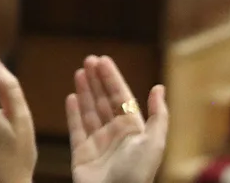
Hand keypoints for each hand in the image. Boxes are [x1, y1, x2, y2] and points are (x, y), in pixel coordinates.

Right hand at [67, 56, 167, 182]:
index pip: (121, 97)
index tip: (103, 60)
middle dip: (97, 80)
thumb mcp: (154, 142)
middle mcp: (115, 134)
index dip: (112, 78)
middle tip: (88, 59)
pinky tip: (70, 97)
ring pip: (89, 111)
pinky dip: (73, 113)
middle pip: (104, 101)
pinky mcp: (81, 154)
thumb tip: (159, 88)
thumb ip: (158, 115)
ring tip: (79, 72)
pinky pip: (76, 129)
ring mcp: (97, 143)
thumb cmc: (137, 173)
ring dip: (85, 91)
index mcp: (133, 130)